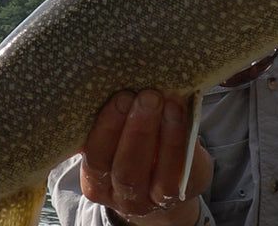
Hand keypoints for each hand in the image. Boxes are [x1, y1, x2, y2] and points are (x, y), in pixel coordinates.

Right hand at [80, 90, 213, 225]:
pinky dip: (179, 142)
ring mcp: (148, 200)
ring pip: (154, 174)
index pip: (95, 157)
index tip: (120, 97)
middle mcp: (118, 194)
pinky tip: (182, 115)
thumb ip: (118, 117)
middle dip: (137, 130)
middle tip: (148, 97)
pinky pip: (176, 174)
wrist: (164, 178)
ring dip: (163, 134)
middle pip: (124, 168)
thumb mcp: (119, 136)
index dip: (107, 128)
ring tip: (170, 103)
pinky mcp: (174, 195)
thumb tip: (120, 77)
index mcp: (95, 180)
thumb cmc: (136, 146)